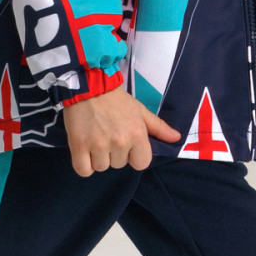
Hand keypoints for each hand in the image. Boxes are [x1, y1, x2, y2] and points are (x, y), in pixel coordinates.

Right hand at [63, 86, 180, 176]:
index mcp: (137, 134)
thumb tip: (176, 138)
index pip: (141, 164)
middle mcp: (119, 142)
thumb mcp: (140, 110)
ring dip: (98, 157)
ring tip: (95, 137)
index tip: (126, 144)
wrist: (88, 85)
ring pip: (101, 167)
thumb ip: (158, 127)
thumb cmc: (116, 98)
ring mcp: (98, 145)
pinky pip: (84, 170)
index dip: (134, 155)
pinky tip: (84, 148)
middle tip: (107, 134)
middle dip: (114, 153)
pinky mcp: (78, 146)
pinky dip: (84, 163)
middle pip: (119, 165)